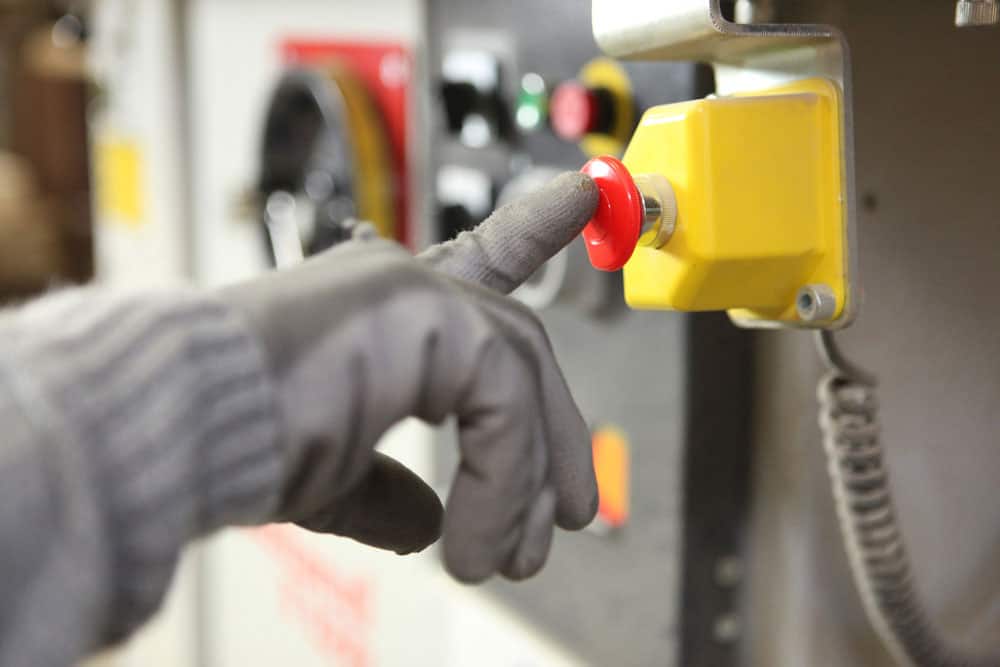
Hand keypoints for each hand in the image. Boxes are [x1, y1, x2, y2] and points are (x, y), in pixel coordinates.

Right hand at [221, 172, 598, 581]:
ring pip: (518, 378)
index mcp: (382, 315)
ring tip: (518, 561)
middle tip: (578, 510)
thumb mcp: (333, 471)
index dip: (533, 229)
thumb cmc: (239, 444)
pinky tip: (472, 545)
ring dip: (530, 480)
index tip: (584, 196)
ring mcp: (416, 292)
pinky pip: (503, 406)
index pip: (475, 261)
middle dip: (559, 426)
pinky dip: (500, 486)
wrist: (177, 431)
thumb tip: (428, 524)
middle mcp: (402, 288)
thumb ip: (386, 487)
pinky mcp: (428, 314)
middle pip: (515, 337)